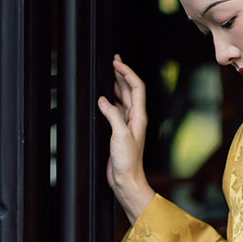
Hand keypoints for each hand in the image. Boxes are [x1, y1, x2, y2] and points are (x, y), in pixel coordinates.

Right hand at [97, 54, 154, 222]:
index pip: (136, 87)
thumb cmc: (128, 162)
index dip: (127, 73)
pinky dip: (111, 100)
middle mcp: (135, 119)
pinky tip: (105, 98)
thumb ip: (112, 115)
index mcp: (139, 117)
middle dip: (122, 74)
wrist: (127, 180)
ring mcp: (127, 125)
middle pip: (130, 90)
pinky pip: (116, 110)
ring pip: (123, 99)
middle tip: (114, 61)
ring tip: (110, 73)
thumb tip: (104, 101)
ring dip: (117, 85)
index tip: (116, 63)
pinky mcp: (119, 132)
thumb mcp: (120, 135)